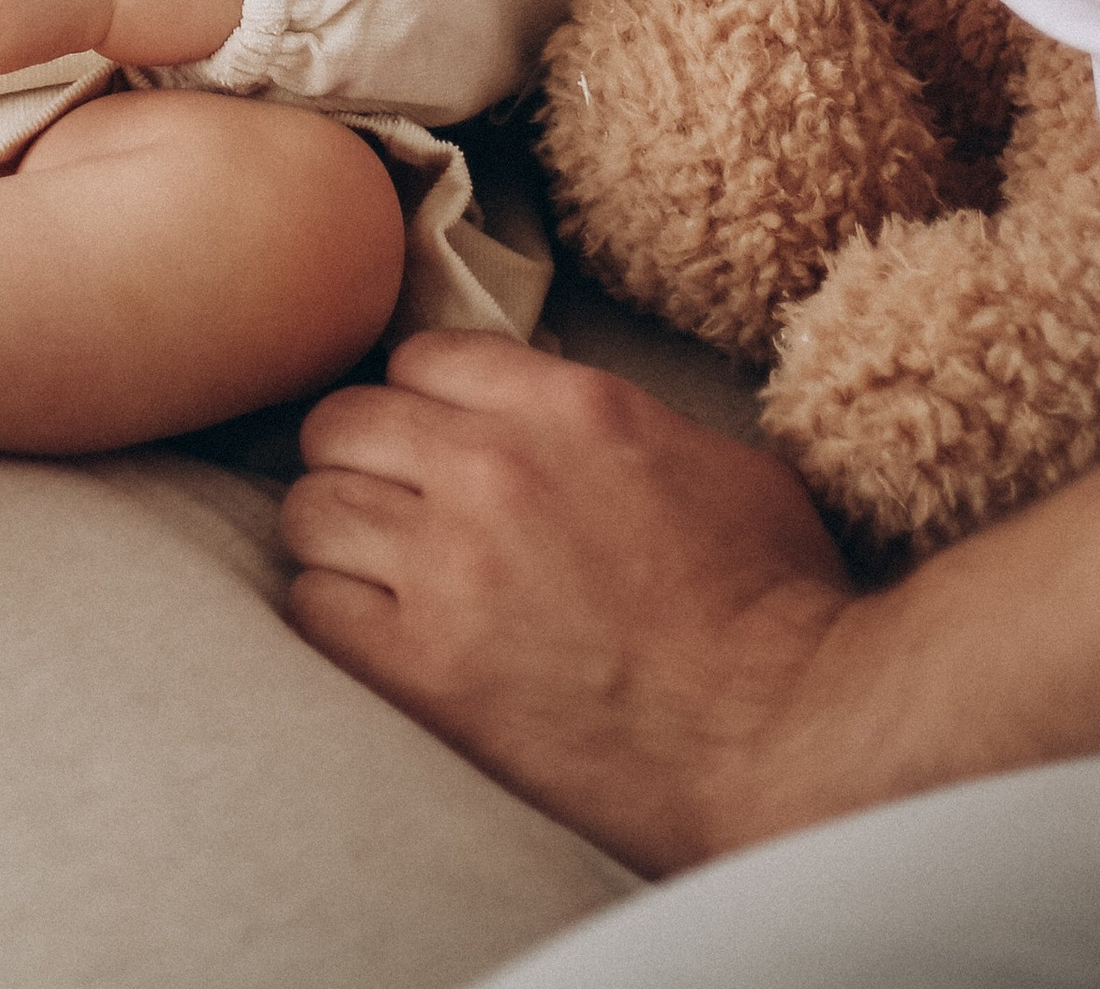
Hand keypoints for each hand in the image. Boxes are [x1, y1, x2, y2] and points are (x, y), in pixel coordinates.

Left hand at [283, 331, 855, 874]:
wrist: (787, 742)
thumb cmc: (777, 607)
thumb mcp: (714, 460)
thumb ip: (615, 416)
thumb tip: (552, 408)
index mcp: (568, 406)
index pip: (417, 357)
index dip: (419, 402)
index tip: (431, 445)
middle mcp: (493, 469)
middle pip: (345, 422)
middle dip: (360, 461)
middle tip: (388, 509)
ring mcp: (451, 568)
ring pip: (312, 508)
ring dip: (337, 538)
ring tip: (373, 574)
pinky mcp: (424, 670)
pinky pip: (312, 607)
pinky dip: (330, 614)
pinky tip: (371, 635)